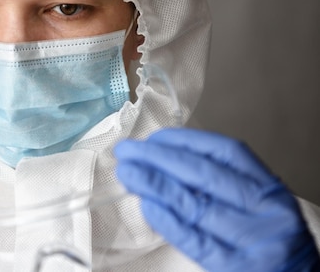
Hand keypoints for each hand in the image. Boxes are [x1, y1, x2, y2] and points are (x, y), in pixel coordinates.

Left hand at [114, 128, 319, 271]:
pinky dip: (168, 221)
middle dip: (159, 158)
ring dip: (154, 185)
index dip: (186, 141)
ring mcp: (255, 243)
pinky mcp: (238, 270)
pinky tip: (147, 206)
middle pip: (204, 175)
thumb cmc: (269, 246)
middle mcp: (268, 212)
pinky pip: (195, 241)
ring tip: (128, 174)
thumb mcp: (258, 208)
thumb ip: (222, 186)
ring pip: (194, 205)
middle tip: (127, 151)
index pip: (226, 153)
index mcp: (271, 190)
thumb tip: (163, 162)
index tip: (154, 138)